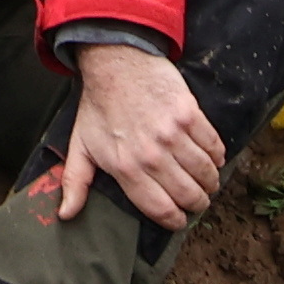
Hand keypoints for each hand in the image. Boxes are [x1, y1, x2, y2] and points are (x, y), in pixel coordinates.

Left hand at [43, 42, 226, 226]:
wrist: (116, 63)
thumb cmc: (99, 106)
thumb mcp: (80, 145)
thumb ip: (75, 182)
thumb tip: (65, 214)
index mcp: (125, 167)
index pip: (160, 208)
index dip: (174, 220)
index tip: (180, 219)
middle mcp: (151, 155)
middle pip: (187, 194)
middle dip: (197, 203)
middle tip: (198, 202)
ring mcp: (172, 134)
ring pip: (204, 172)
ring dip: (210, 182)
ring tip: (209, 183)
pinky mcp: (189, 114)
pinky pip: (213, 145)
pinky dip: (217, 157)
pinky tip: (214, 159)